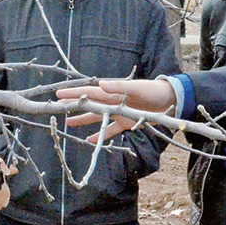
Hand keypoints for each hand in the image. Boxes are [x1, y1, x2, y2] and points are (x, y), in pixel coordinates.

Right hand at [57, 79, 177, 141]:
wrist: (168, 100)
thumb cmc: (152, 90)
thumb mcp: (136, 87)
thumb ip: (118, 87)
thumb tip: (101, 84)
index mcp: (112, 92)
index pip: (89, 92)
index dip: (74, 94)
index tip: (59, 95)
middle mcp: (111, 102)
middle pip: (88, 105)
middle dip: (73, 107)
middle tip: (57, 109)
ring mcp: (117, 113)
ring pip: (95, 117)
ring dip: (83, 120)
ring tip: (68, 123)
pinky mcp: (125, 122)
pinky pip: (109, 130)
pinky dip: (100, 136)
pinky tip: (89, 140)